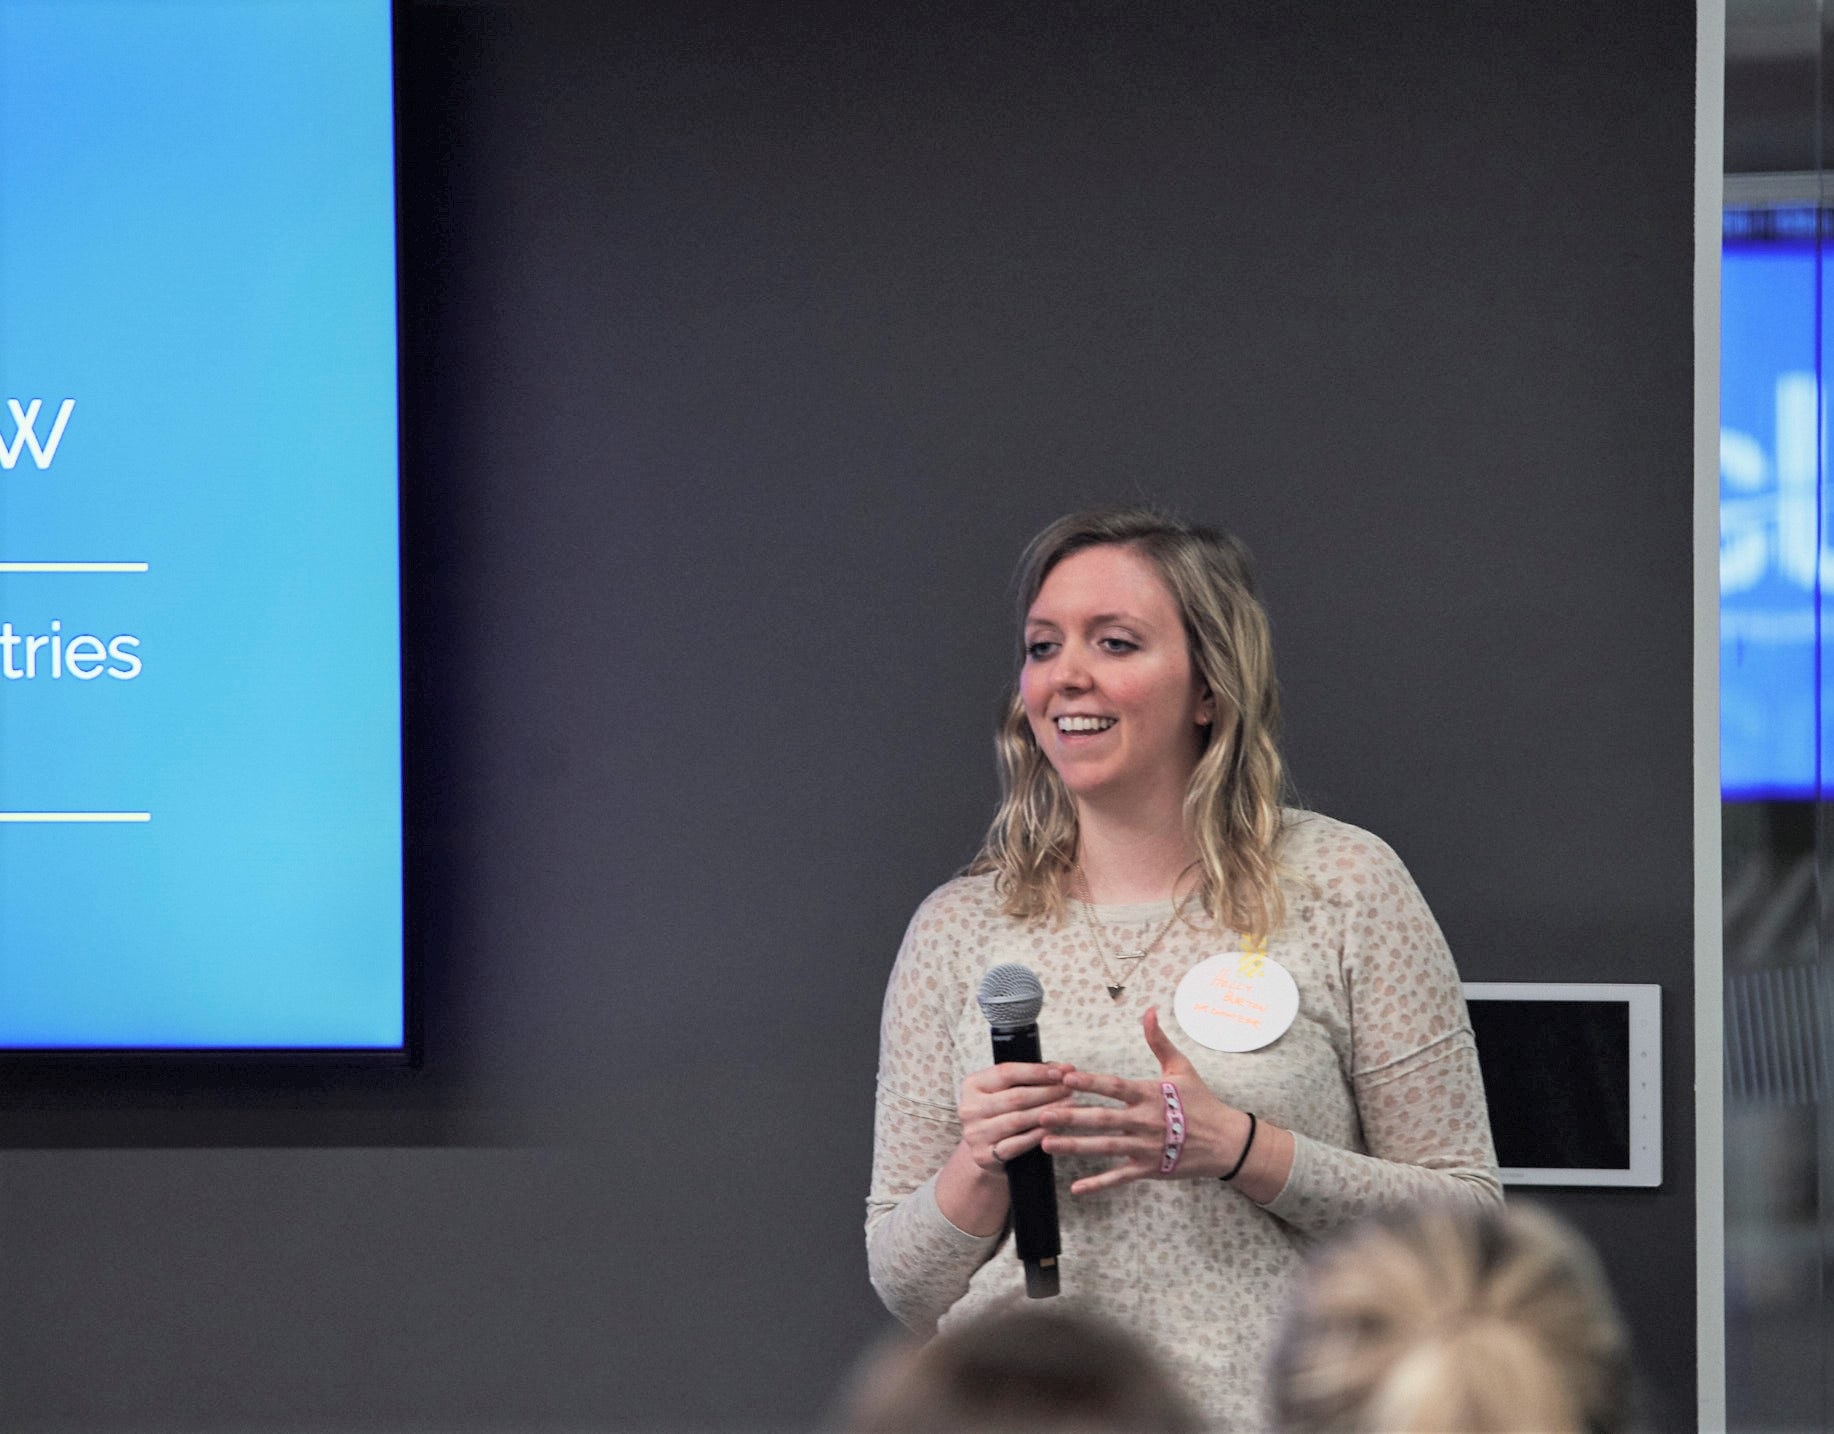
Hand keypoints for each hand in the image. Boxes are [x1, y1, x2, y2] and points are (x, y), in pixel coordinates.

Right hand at [957, 1061, 1077, 1173]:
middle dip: (1048, 1092)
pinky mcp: (984, 1155)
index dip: (1036, 1071)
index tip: (1061, 1072)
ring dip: (1047, 1112)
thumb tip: (1065, 1069)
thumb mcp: (1006, 1089)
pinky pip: (1016, 1144)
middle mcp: (969, 1108)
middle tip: (1069, 1090)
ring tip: (1068, 1107)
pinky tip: (1053, 1128)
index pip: (1006, 1072)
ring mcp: (975, 1133)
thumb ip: (1031, 1076)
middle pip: (1015, 1097)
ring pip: (1018, 1120)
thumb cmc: (1001, 1112)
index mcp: (972, 1085)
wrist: (984, 1148)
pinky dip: (1037, 1135)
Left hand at [1039, 1006, 1254, 1193]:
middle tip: (1042, 1115)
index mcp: (1150, 1095)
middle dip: (1071, 1117)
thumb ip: (1159, 1041)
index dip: (1090, 1082)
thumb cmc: (1201, 1102)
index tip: (1065, 1078)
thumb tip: (1149, 1011)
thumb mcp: (1181, 1068)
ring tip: (1047, 1144)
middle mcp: (1145, 1122)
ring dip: (1075, 1147)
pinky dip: (1099, 1184)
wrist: (1226, 1142)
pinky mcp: (1149, 1169)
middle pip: (1103, 1119)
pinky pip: (1120, 1177)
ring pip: (1105, 1148)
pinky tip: (1076, 1188)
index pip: (1115, 1086)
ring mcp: (1146, 1148)